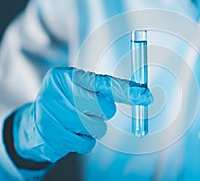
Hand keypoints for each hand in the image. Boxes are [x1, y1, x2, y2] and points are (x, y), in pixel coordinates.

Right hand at [12, 67, 152, 162]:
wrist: (35, 122)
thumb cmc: (65, 101)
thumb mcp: (80, 87)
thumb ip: (106, 89)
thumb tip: (140, 92)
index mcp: (68, 76)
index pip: (105, 83)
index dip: (127, 91)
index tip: (145, 96)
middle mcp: (59, 92)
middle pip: (104, 108)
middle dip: (103, 113)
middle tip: (90, 110)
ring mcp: (52, 113)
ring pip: (97, 128)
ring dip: (93, 128)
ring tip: (78, 121)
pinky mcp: (51, 133)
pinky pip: (86, 142)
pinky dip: (85, 140)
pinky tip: (72, 133)